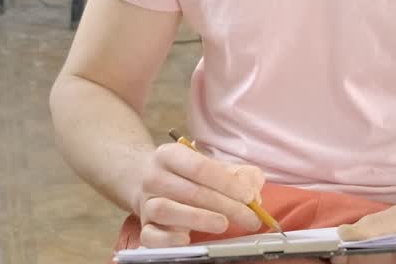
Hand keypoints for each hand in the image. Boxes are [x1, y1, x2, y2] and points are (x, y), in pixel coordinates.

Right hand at [132, 142, 265, 247]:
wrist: (142, 179)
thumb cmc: (186, 175)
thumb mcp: (211, 165)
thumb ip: (240, 175)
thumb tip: (253, 195)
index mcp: (170, 154)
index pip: (200, 167)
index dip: (227, 183)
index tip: (248, 197)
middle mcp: (154, 176)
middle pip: (190, 191)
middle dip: (226, 206)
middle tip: (249, 219)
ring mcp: (146, 202)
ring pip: (166, 210)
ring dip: (199, 219)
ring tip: (222, 224)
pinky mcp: (143, 225)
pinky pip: (150, 236)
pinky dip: (168, 240)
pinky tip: (187, 239)